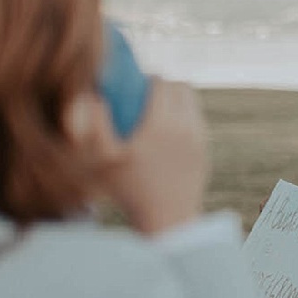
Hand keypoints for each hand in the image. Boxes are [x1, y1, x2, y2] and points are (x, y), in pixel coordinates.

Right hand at [102, 78, 209, 235]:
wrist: (167, 218)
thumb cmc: (130, 189)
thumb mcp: (105, 160)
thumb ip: (94, 127)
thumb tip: (92, 97)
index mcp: (161, 123)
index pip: (160, 82)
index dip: (146, 78)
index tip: (133, 85)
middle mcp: (185, 126)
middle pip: (180, 87)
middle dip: (163, 85)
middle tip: (144, 95)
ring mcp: (198, 137)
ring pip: (191, 101)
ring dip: (176, 98)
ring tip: (157, 107)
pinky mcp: (204, 148)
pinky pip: (196, 119)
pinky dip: (184, 115)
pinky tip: (168, 127)